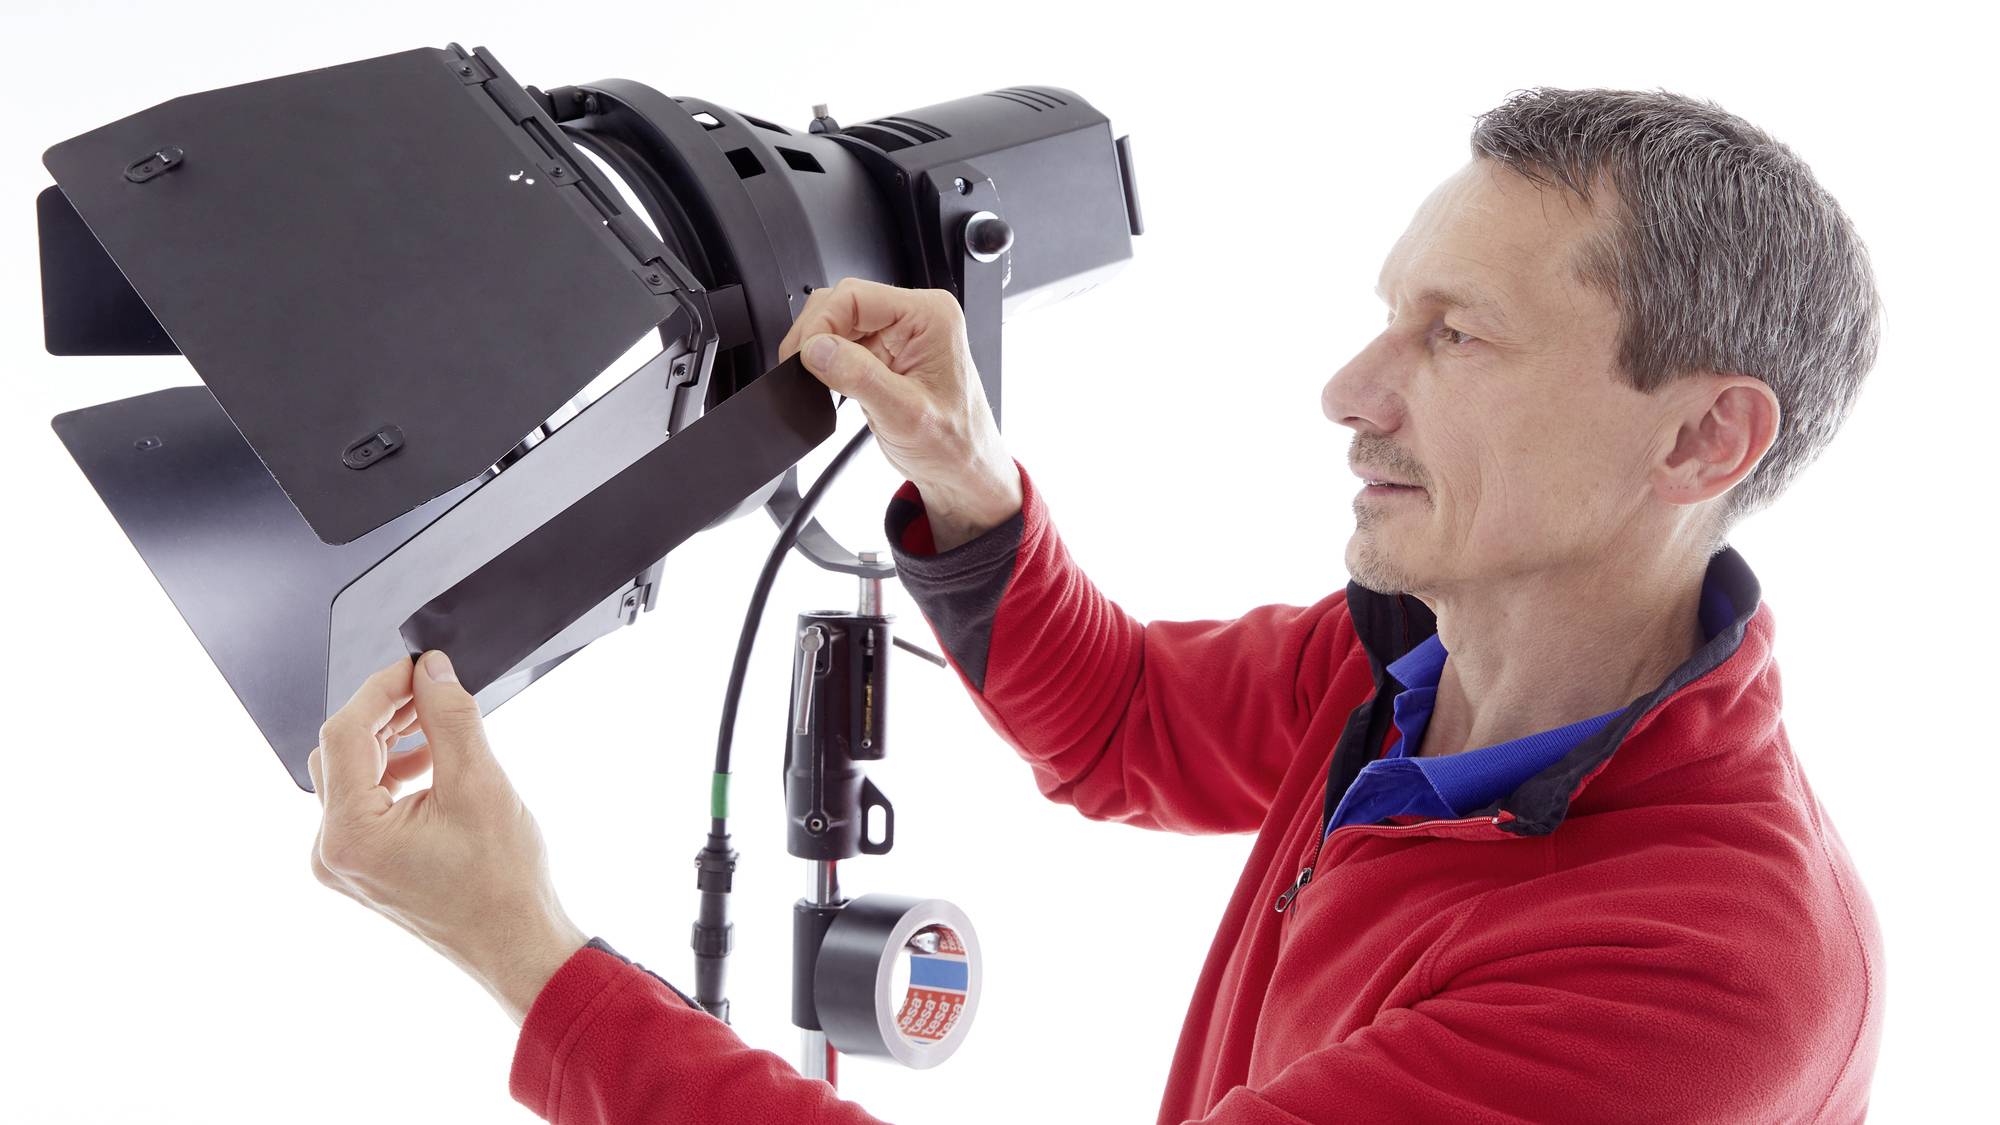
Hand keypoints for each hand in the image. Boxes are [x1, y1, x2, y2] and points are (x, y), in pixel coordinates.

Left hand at [307, 649, 586, 1025]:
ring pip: (351, 775)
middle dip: (385, 713)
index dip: (381, 689)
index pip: (345, 735)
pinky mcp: (362, 866)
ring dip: (390, 740)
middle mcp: (333, 852)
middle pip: (341, 753)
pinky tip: (432, 761)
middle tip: (431, 688)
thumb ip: (450, 718)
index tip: (418, 667)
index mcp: (350, 835)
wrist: (516, 943)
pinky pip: (363, 802)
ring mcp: (344, 863)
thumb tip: (432, 671)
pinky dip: (393, 773)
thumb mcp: (480, 784)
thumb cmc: (501, 884)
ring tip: (437, 720)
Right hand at [778, 276, 1022, 548]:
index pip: (855, 296)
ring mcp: (898, 336)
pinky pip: (842, 345)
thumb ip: (858, 377)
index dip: (821, 324)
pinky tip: (832, 386)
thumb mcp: (904, 414)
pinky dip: (827, 364)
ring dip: (820, 350)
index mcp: (930, 317)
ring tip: (822, 383)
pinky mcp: (884, 355)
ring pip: (837, 323)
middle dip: (815, 335)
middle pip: (842, 303)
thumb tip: (816, 348)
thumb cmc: (954, 446)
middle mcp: (916, 318)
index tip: (804, 357)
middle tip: (803, 370)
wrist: (961, 474)